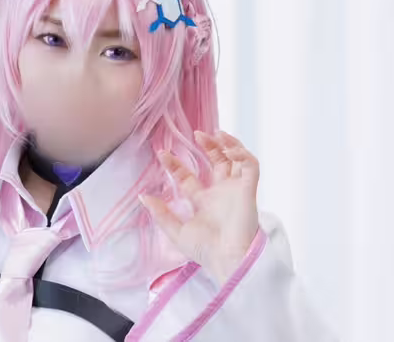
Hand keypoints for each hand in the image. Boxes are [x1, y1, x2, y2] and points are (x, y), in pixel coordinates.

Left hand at [140, 130, 259, 285]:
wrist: (228, 260)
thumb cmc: (206, 251)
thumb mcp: (176, 231)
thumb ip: (161, 214)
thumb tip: (143, 197)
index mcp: (204, 203)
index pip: (189, 177)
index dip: (176, 165)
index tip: (162, 154)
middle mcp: (220, 193)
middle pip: (216, 162)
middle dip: (208, 146)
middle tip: (197, 134)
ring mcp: (235, 190)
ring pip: (236, 159)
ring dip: (228, 144)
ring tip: (215, 134)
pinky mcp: (249, 190)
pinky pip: (250, 165)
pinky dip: (241, 153)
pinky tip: (229, 148)